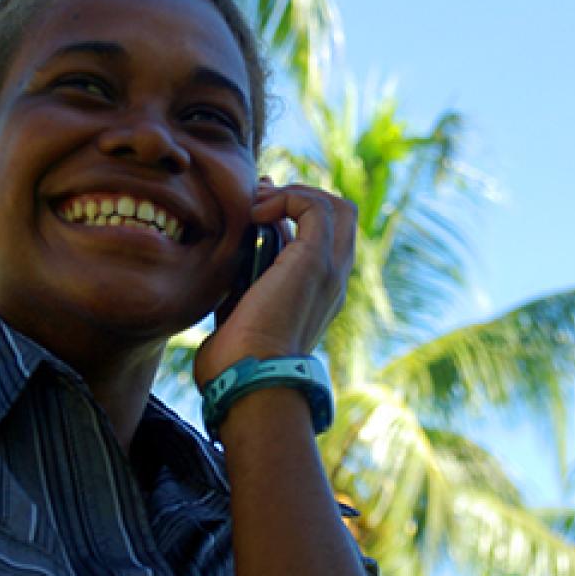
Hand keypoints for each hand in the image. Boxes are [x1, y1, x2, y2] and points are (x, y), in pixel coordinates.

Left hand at [193, 180, 355, 388]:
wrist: (248, 380)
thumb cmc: (234, 362)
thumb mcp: (239, 312)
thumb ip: (244, 283)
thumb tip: (234, 257)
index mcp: (318, 295)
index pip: (320, 239)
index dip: (291, 215)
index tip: (255, 208)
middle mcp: (333, 281)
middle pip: (340, 218)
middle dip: (299, 197)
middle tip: (259, 200)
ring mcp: (330, 271)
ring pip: (335, 206)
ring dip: (292, 195)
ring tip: (257, 204)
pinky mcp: (315, 261)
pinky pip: (315, 207)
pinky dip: (286, 198)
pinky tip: (256, 213)